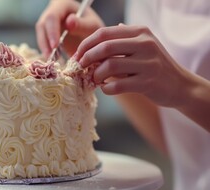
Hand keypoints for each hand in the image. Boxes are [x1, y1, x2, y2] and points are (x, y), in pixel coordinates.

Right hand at [36, 0, 103, 57]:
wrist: (89, 32)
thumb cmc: (91, 25)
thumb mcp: (92, 24)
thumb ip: (82, 24)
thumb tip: (69, 23)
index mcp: (62, 6)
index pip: (52, 17)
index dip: (52, 31)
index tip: (55, 45)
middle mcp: (52, 13)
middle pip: (42, 26)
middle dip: (45, 42)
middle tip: (51, 56)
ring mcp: (48, 24)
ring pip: (41, 36)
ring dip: (45, 49)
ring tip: (52, 61)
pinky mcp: (47, 35)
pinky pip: (43, 43)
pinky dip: (47, 52)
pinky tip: (54, 61)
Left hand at [74, 24, 191, 107]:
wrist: (180, 85)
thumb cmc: (153, 66)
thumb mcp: (140, 47)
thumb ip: (119, 43)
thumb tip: (89, 46)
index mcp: (140, 32)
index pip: (104, 33)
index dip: (86, 44)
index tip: (77, 55)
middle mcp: (145, 44)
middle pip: (105, 47)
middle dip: (87, 58)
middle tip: (81, 67)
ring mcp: (148, 63)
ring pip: (110, 66)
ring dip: (96, 75)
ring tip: (95, 80)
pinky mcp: (148, 83)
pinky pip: (118, 85)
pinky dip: (107, 89)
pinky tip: (107, 89)